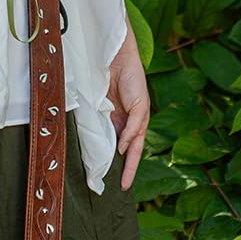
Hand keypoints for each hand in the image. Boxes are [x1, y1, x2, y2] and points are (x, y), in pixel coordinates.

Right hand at [108, 21, 149, 190]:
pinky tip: (123, 148)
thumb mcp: (99, 103)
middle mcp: (132, 119)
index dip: (122, 163)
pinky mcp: (141, 104)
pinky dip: (129, 137)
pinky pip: (136, 125)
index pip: (123, 146)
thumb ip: (100, 122)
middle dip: (129, 168)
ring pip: (137, 141)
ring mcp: (138, 112)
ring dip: (131, 158)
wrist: (114, 53)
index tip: (117, 183)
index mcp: (121, 119)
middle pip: (133, 149)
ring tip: (124, 176)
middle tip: (122, 186)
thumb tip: (104, 143)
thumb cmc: (105, 74)